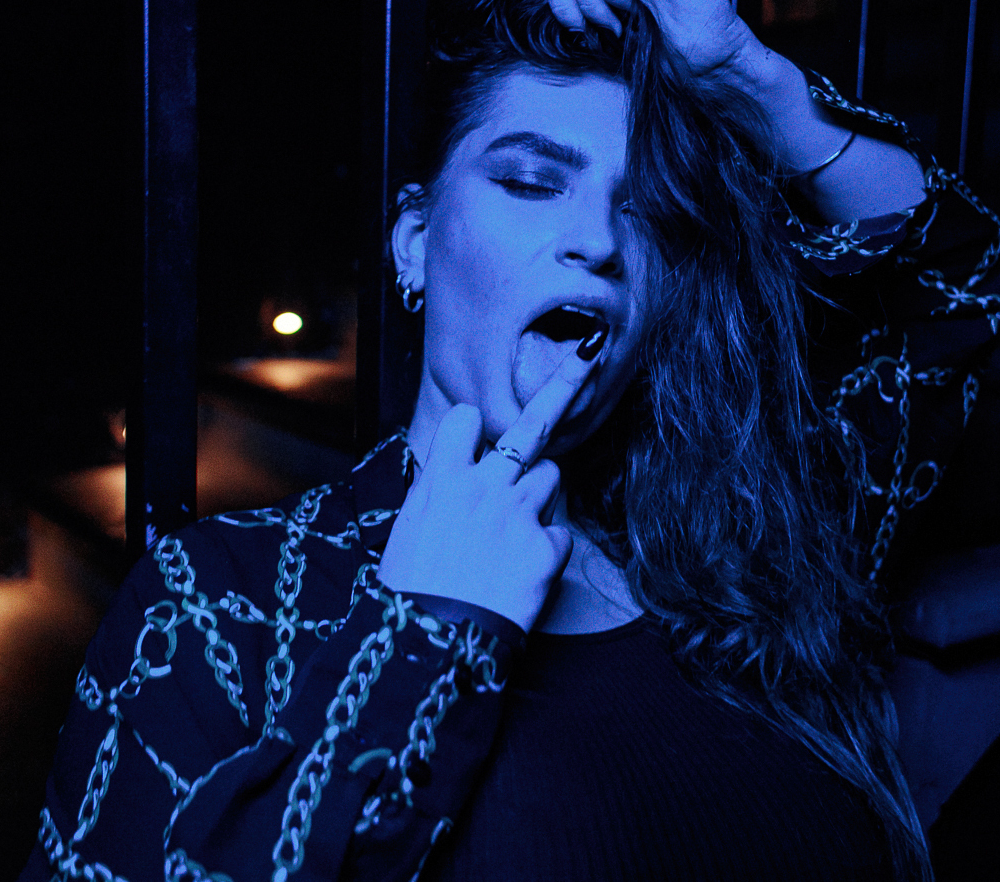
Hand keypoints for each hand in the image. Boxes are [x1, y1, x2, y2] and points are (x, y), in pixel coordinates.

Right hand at [377, 342, 599, 632]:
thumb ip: (438, 492)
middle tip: (590, 355)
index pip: (468, 418)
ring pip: (551, 478)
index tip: (477, 435)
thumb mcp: (409, 529)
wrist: (431, 645)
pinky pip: (560, 534)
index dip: (474, 426)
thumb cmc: (412, 590)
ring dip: (539, 495)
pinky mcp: (546, 550)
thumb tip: (451, 474)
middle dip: (564, 385)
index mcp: (441, 479)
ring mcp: (518, 516)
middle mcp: (483, 487)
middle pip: (533, 425)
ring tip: (512, 533)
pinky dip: (547, 551)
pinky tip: (522, 574)